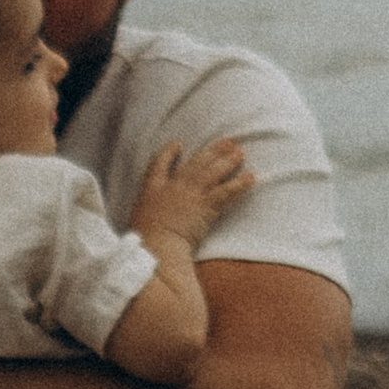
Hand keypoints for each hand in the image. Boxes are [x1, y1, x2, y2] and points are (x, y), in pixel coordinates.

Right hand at [133, 134, 253, 253]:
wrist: (157, 245)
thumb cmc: (144, 239)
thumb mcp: (137, 220)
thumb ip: (145, 214)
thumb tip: (148, 217)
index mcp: (153, 188)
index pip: (159, 163)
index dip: (169, 152)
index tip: (178, 144)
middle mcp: (174, 186)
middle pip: (195, 162)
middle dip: (211, 151)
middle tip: (226, 143)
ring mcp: (191, 194)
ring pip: (212, 172)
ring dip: (228, 161)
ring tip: (240, 154)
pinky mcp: (206, 206)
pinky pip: (226, 191)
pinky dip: (239, 184)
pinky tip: (251, 178)